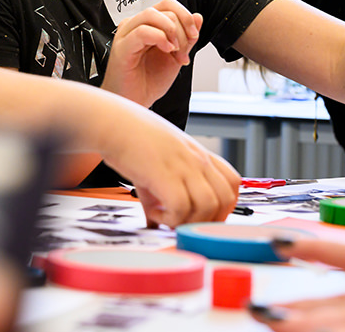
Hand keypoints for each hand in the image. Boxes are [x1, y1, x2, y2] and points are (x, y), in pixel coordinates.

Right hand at [99, 103, 239, 225]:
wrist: (112, 122)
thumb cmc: (131, 135)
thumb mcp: (159, 157)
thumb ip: (165, 184)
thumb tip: (156, 214)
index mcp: (197, 153)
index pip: (232, 182)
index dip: (223, 204)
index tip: (204, 214)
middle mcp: (196, 159)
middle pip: (225, 199)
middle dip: (208, 219)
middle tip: (185, 222)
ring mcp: (183, 166)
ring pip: (208, 207)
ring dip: (188, 221)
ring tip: (165, 216)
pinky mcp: (165, 175)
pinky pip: (181, 209)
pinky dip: (169, 219)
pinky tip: (153, 212)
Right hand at [102, 0, 202, 107]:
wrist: (135, 102)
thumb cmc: (148, 81)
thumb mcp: (175, 56)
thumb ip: (186, 37)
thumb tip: (198, 17)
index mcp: (148, 24)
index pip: (168, 5)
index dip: (186, 17)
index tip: (194, 37)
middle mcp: (136, 25)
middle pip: (164, 8)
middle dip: (182, 29)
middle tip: (183, 52)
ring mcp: (126, 34)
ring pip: (152, 14)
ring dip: (172, 31)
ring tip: (174, 51)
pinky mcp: (122, 47)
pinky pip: (142, 31)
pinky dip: (160, 38)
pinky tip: (166, 50)